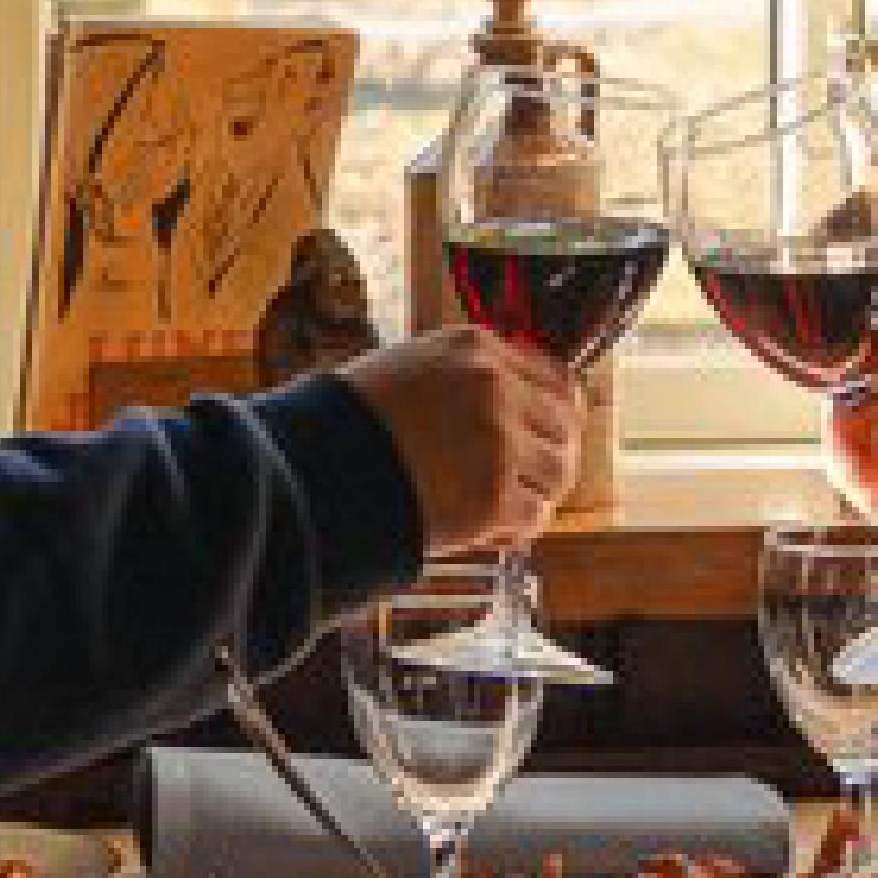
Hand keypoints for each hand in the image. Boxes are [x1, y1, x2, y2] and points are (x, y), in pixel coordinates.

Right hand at [336, 324, 592, 551]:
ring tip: (507, 506)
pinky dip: (515, 528)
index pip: (556, 376)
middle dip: (554, 455)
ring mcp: (497, 443)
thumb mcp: (406, 369)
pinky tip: (487, 530)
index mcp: (473, 347)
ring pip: (558, 472)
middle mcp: (494, 387)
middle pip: (567, 426)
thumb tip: (513, 405)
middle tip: (535, 479)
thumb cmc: (345, 422)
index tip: (552, 432)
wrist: (311, 468)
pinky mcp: (491, 498)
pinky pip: (534, 517)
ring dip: (538, 493)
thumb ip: (463, 378)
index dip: (559, 412)